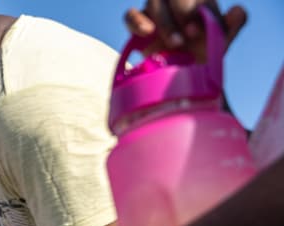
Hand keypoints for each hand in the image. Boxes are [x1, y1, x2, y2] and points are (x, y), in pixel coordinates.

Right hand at [125, 0, 245, 59]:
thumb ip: (233, 25)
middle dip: (183, 13)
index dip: (200, 7)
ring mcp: (156, 11)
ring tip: (175, 44)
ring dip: (165, 22)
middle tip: (191, 35)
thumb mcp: (220, 42)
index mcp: (198, 0)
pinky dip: (137, 22)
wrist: (179, 75)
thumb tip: (237, 11)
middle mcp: (176, 2)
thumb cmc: (201, 54)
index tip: (200, 31)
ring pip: (154, 2)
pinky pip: (130, 15)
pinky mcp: (137, 25)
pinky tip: (147, 32)